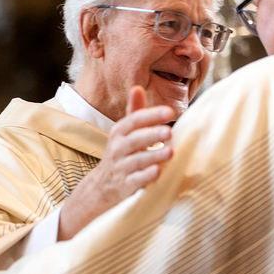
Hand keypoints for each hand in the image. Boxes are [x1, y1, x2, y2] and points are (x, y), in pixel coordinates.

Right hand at [58, 86, 173, 239]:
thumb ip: (135, 111)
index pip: (133, 121)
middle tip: (169, 130)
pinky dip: (146, 177)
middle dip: (151, 135)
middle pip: (134, 140)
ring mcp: (121, 168)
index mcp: (119, 133)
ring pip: (136, 161)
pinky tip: (158, 172)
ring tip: (170, 151)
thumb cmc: (121, 153)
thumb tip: (138, 87)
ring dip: (153, 156)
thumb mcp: (125, 132)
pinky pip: (135, 181)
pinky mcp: (125, 186)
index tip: (169, 112)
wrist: (103, 186)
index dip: (150, 115)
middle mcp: (117, 149)